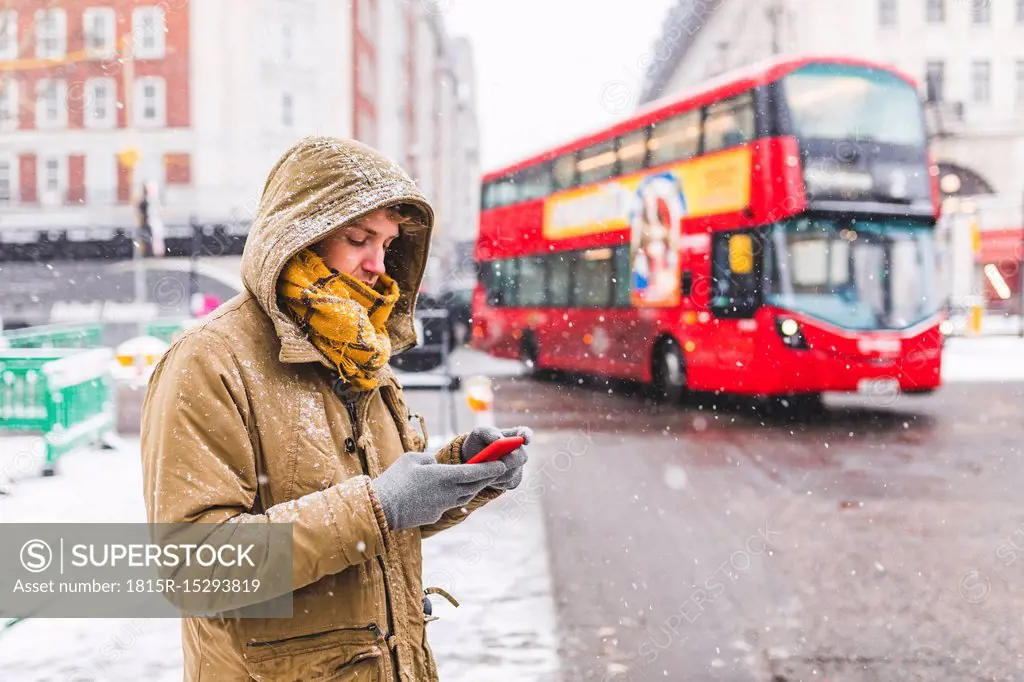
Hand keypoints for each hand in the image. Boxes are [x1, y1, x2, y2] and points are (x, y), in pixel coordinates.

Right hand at [371, 452, 505, 530]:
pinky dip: (454, 497)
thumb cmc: (395, 480)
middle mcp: (448, 492)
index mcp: (443, 476)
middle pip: (474, 485)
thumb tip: (436, 462)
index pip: (474, 471)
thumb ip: (429, 458)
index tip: (502, 464)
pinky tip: (450, 492)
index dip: (490, 467)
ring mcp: (442, 506)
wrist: (382, 509)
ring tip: (477, 479)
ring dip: (473, 487)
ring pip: (465, 496)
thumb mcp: (411, 459)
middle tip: (497, 469)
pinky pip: (450, 504)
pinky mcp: (435, 516)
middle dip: (487, 477)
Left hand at [461, 426, 531, 490]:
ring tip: (484, 468)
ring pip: (512, 472)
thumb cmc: (477, 445)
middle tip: (501, 461)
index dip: (526, 436)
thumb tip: (499, 439)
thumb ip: (489, 432)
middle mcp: (519, 452)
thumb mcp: (478, 434)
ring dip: (497, 471)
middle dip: (512, 460)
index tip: (524, 440)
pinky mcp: (514, 481)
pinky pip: (507, 483)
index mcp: (513, 436)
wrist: (473, 464)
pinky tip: (487, 476)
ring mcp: (518, 467)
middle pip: (522, 457)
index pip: (525, 433)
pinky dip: (495, 481)